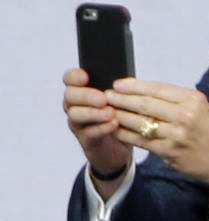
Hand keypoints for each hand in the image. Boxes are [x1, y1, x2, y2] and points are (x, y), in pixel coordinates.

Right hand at [63, 68, 131, 193]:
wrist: (123, 144)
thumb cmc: (122, 115)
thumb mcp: (122, 98)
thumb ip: (119, 89)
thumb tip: (126, 82)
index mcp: (83, 90)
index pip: (70, 78)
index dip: (74, 76)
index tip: (85, 77)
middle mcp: (76, 105)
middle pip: (70, 96)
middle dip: (86, 96)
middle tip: (103, 99)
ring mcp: (79, 123)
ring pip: (76, 115)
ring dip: (93, 113)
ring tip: (110, 112)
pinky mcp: (87, 140)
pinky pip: (89, 133)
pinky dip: (102, 128)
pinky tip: (114, 124)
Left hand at [104, 78, 208, 191]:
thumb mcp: (201, 107)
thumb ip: (176, 99)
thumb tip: (143, 91)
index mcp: (193, 100)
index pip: (157, 89)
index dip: (134, 86)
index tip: (118, 84)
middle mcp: (185, 115)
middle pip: (145, 104)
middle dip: (122, 99)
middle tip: (105, 96)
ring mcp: (177, 135)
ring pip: (140, 122)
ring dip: (120, 116)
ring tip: (107, 111)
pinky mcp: (169, 152)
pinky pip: (141, 141)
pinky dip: (125, 134)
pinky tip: (115, 129)